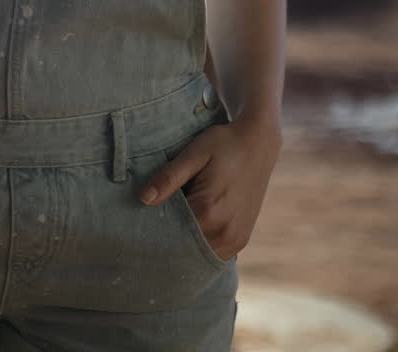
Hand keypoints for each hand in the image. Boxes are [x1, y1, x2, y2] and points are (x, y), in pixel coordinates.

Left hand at [138, 112, 281, 260]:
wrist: (259, 143)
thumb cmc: (223, 144)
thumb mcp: (193, 154)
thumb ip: (168, 178)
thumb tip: (143, 199)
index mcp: (209, 211)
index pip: (170, 234)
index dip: (152, 229)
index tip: (138, 223)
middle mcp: (225, 232)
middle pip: (183, 248)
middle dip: (165, 240)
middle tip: (148, 226)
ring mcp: (235, 240)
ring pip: (197, 254)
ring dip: (182, 244)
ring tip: (169, 225)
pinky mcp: (240, 240)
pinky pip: (212, 252)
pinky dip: (197, 244)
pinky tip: (187, 228)